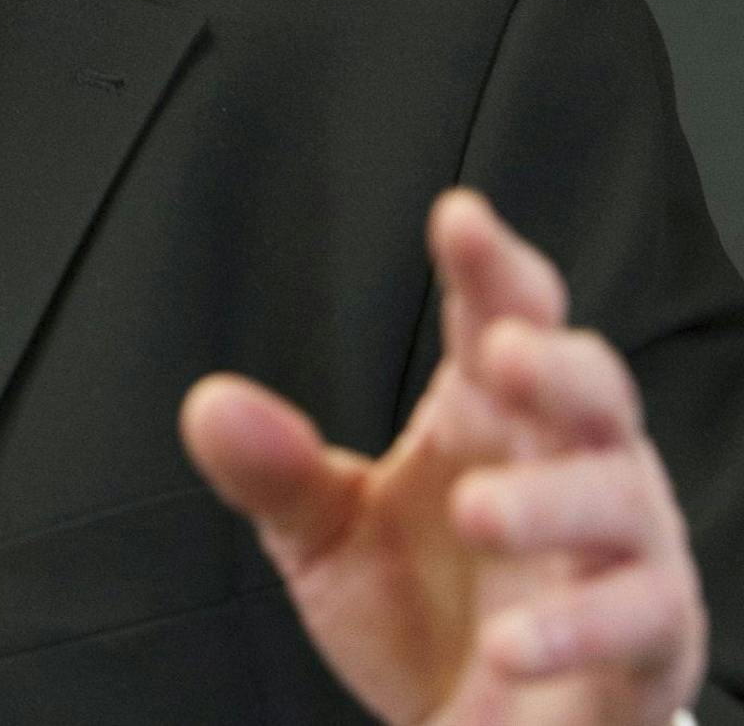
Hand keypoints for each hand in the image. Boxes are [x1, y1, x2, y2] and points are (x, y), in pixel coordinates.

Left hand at [180, 188, 706, 724]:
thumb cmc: (419, 609)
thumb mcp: (326, 533)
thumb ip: (275, 472)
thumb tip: (212, 406)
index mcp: (490, 414)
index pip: (501, 315)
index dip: (489, 266)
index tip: (459, 218)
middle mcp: (566, 462)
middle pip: (591, 385)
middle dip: (555, 360)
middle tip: (502, 349)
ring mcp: (619, 548)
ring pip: (618, 496)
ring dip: (551, 499)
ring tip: (476, 508)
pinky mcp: (646, 640)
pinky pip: (633, 620)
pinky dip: (573, 627)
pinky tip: (509, 639)